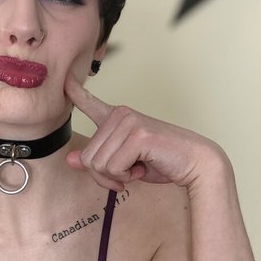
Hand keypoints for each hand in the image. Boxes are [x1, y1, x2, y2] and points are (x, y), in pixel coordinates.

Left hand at [64, 73, 225, 191]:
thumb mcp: (123, 163)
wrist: (195, 163)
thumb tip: (69, 160)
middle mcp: (120, 115)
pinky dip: (126, 177)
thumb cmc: (160, 161)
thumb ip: (97, 161)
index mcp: (117, 117)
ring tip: (135, 170)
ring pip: (97, 164)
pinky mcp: (138, 135)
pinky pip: (113, 167)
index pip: (90, 104)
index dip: (77, 94)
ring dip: (115, 177)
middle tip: (124, 176)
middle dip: (102, 176)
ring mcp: (129, 123)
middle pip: (87, 157)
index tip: (65, 82)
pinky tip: (141, 170)